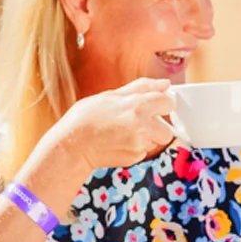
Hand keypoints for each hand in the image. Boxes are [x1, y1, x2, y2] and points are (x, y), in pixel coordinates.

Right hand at [38, 78, 175, 172]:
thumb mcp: (111, 95)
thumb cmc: (85, 118)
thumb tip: (164, 84)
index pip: (168, 103)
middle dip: (157, 126)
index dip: (162, 104)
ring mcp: (140, 143)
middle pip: (167, 129)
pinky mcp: (135, 157)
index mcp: (138, 105)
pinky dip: (135, 148)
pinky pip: (143, 152)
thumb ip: (142, 88)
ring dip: (146, 138)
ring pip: (156, 141)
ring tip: (125, 133)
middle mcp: (143, 125)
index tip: (155, 105)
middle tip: (138, 122)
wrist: (72, 146)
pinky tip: (119, 142)